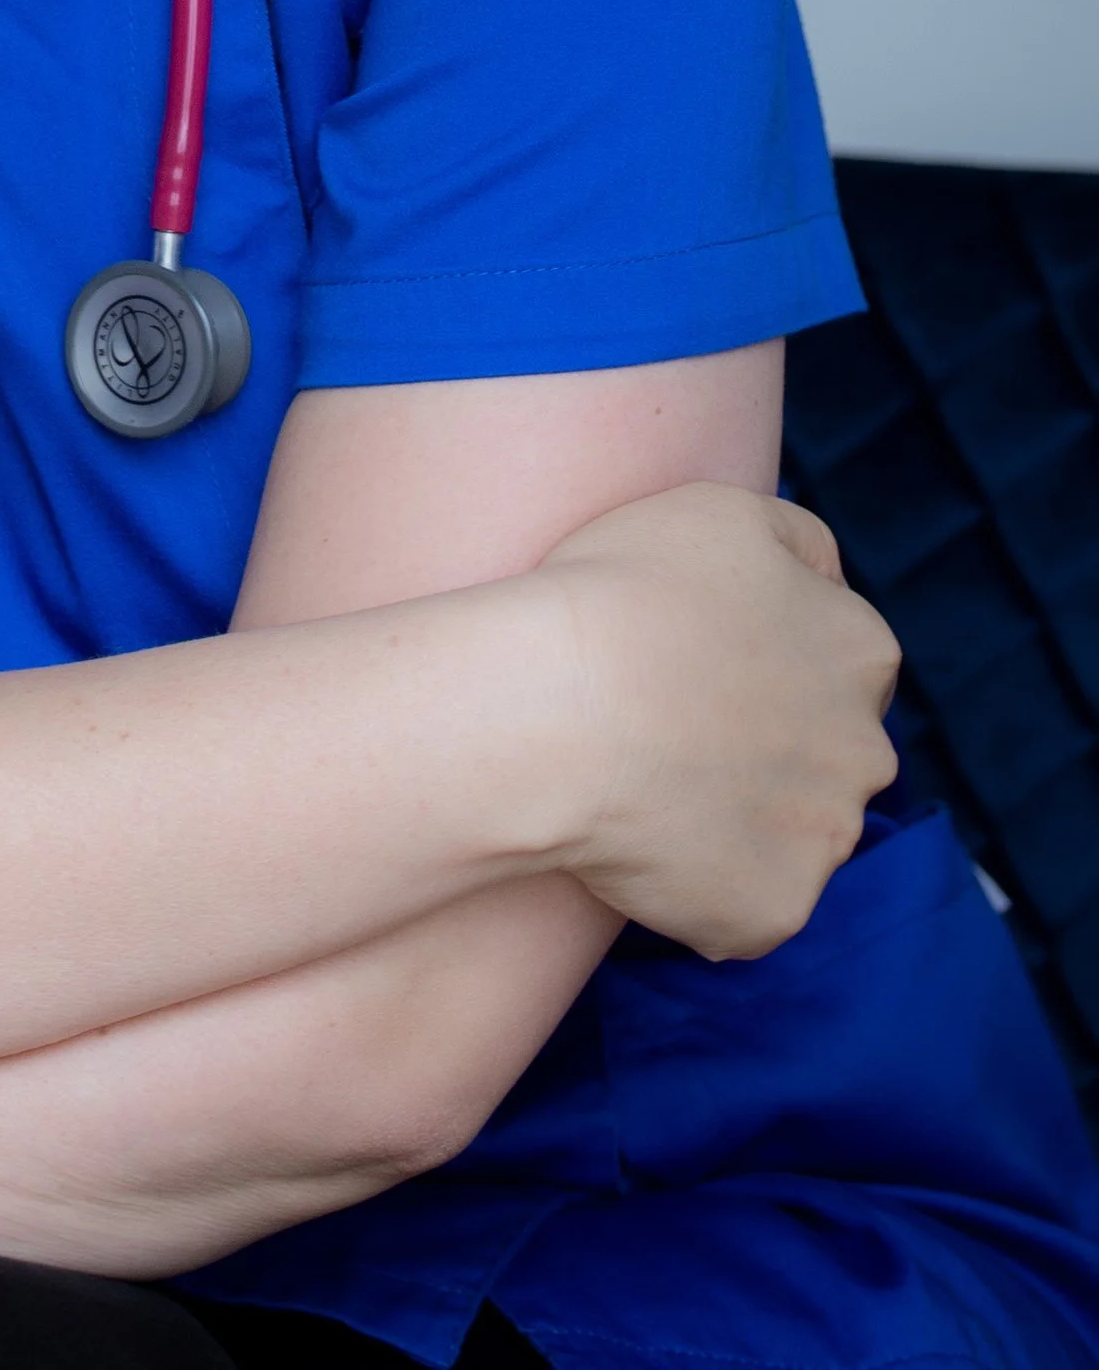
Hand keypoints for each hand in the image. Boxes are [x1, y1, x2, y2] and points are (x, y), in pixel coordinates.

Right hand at [539, 482, 898, 958]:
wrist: (557, 711)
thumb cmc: (624, 593)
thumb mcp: (724, 511)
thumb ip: (801, 545)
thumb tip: (828, 581)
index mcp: (861, 650)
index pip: (844, 666)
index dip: (768, 665)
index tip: (701, 667)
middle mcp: (866, 750)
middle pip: (828, 758)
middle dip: (769, 752)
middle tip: (670, 733)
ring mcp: (824, 839)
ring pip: (788, 836)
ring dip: (734, 822)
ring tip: (642, 789)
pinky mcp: (774, 912)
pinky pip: (742, 908)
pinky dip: (698, 889)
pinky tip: (636, 847)